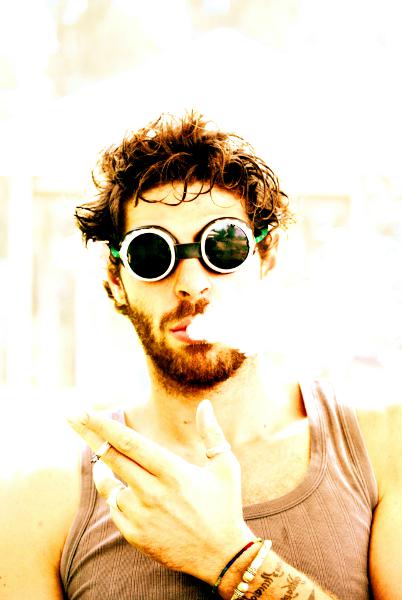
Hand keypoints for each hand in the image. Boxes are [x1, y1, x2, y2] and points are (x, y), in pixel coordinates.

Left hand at [67, 400, 253, 583]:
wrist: (221, 556)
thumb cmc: (224, 506)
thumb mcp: (225, 466)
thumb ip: (211, 434)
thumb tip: (205, 405)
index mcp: (172, 471)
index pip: (129, 442)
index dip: (103, 425)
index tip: (85, 412)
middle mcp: (152, 492)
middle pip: (111, 457)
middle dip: (88, 435)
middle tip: (72, 417)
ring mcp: (141, 515)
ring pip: (110, 484)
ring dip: (104, 469)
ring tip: (104, 459)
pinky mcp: (135, 535)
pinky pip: (115, 508)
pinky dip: (114, 495)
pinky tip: (123, 490)